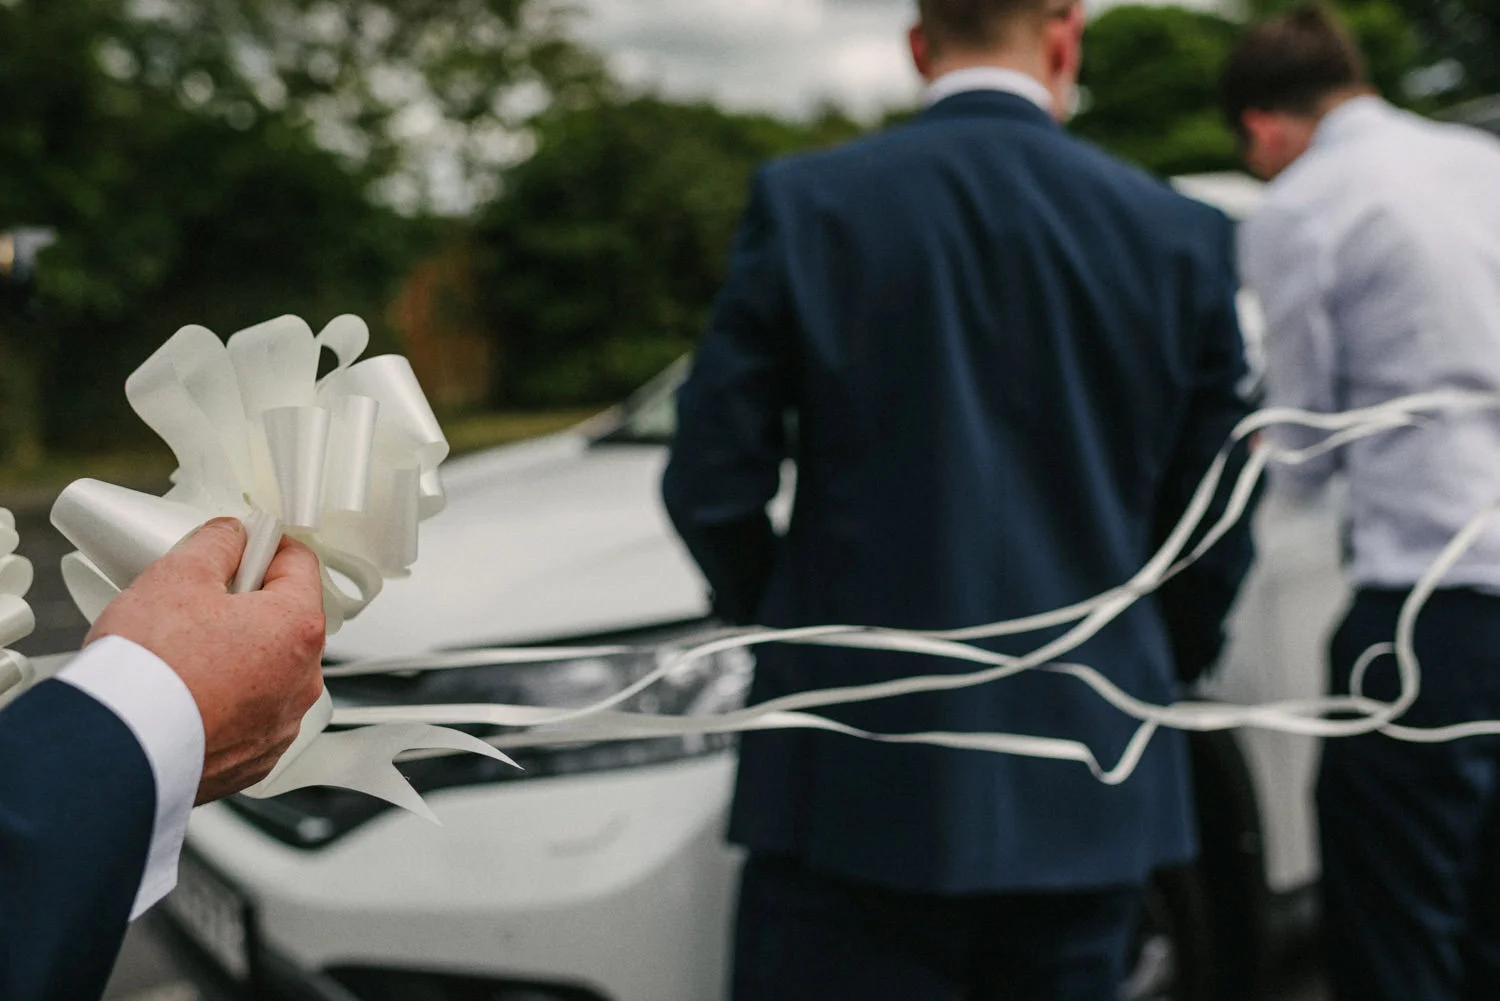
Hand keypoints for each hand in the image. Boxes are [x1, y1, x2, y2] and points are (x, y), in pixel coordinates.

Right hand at [86, 518, 325, 803]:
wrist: (117, 750)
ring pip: (269, 671)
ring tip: (187, 655)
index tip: (242, 547)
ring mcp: (281, 725)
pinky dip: (227, 702)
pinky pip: (250, 716)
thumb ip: (216, 544)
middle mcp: (303, 680)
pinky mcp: (255, 760)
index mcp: (298, 627)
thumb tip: (233, 536)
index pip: (301, 564)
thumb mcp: (177, 576)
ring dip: (240, 656)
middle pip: (287, 620)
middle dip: (250, 605)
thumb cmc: (151, 668)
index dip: (267, 547)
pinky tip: (189, 695)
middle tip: (200, 603)